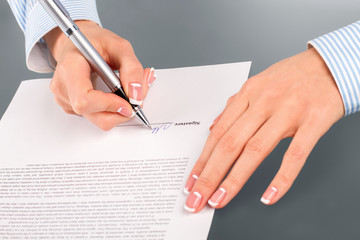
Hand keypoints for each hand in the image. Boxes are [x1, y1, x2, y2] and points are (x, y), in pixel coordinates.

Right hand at [44, 20, 155, 129]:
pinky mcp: (72, 107)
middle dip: (120, 111)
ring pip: (99, 119)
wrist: (80, 43)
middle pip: (93, 115)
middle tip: (134, 98)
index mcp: (70, 67)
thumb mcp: (119, 46)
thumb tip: (136, 94)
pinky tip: (115, 95)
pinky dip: (112, 110)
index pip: (84, 100)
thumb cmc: (95, 42)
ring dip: (119, 111)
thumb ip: (132, 68)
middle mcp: (63, 86)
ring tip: (126, 92)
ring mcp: (65, 99)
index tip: (128, 102)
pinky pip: (97, 116)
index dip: (109, 105)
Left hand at [184, 48, 343, 212]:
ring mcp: (288, 112)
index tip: (191, 182)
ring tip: (221, 199)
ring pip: (255, 150)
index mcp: (247, 95)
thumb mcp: (256, 86)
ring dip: (234, 179)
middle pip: (230, 144)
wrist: (330, 64)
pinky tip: (269, 195)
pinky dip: (282, 177)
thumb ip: (234, 108)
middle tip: (198, 199)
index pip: (218, 134)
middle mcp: (263, 103)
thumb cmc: (291, 76)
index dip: (202, 161)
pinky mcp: (313, 121)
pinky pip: (296, 153)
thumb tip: (214, 127)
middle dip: (210, 175)